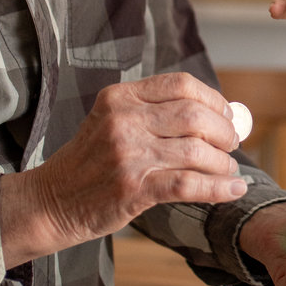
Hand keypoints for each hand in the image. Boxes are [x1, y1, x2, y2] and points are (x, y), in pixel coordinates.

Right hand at [0, 73, 245, 266]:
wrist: (51, 201)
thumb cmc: (90, 162)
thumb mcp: (111, 121)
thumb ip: (152, 112)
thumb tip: (215, 114)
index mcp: (119, 97)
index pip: (180, 85)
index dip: (212, 99)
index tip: (225, 115)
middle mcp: (123, 120)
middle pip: (194, 115)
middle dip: (223, 131)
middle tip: (232, 144)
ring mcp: (128, 154)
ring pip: (196, 150)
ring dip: (222, 162)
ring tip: (228, 169)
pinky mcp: (133, 188)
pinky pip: (188, 184)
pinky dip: (218, 187)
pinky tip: (233, 189)